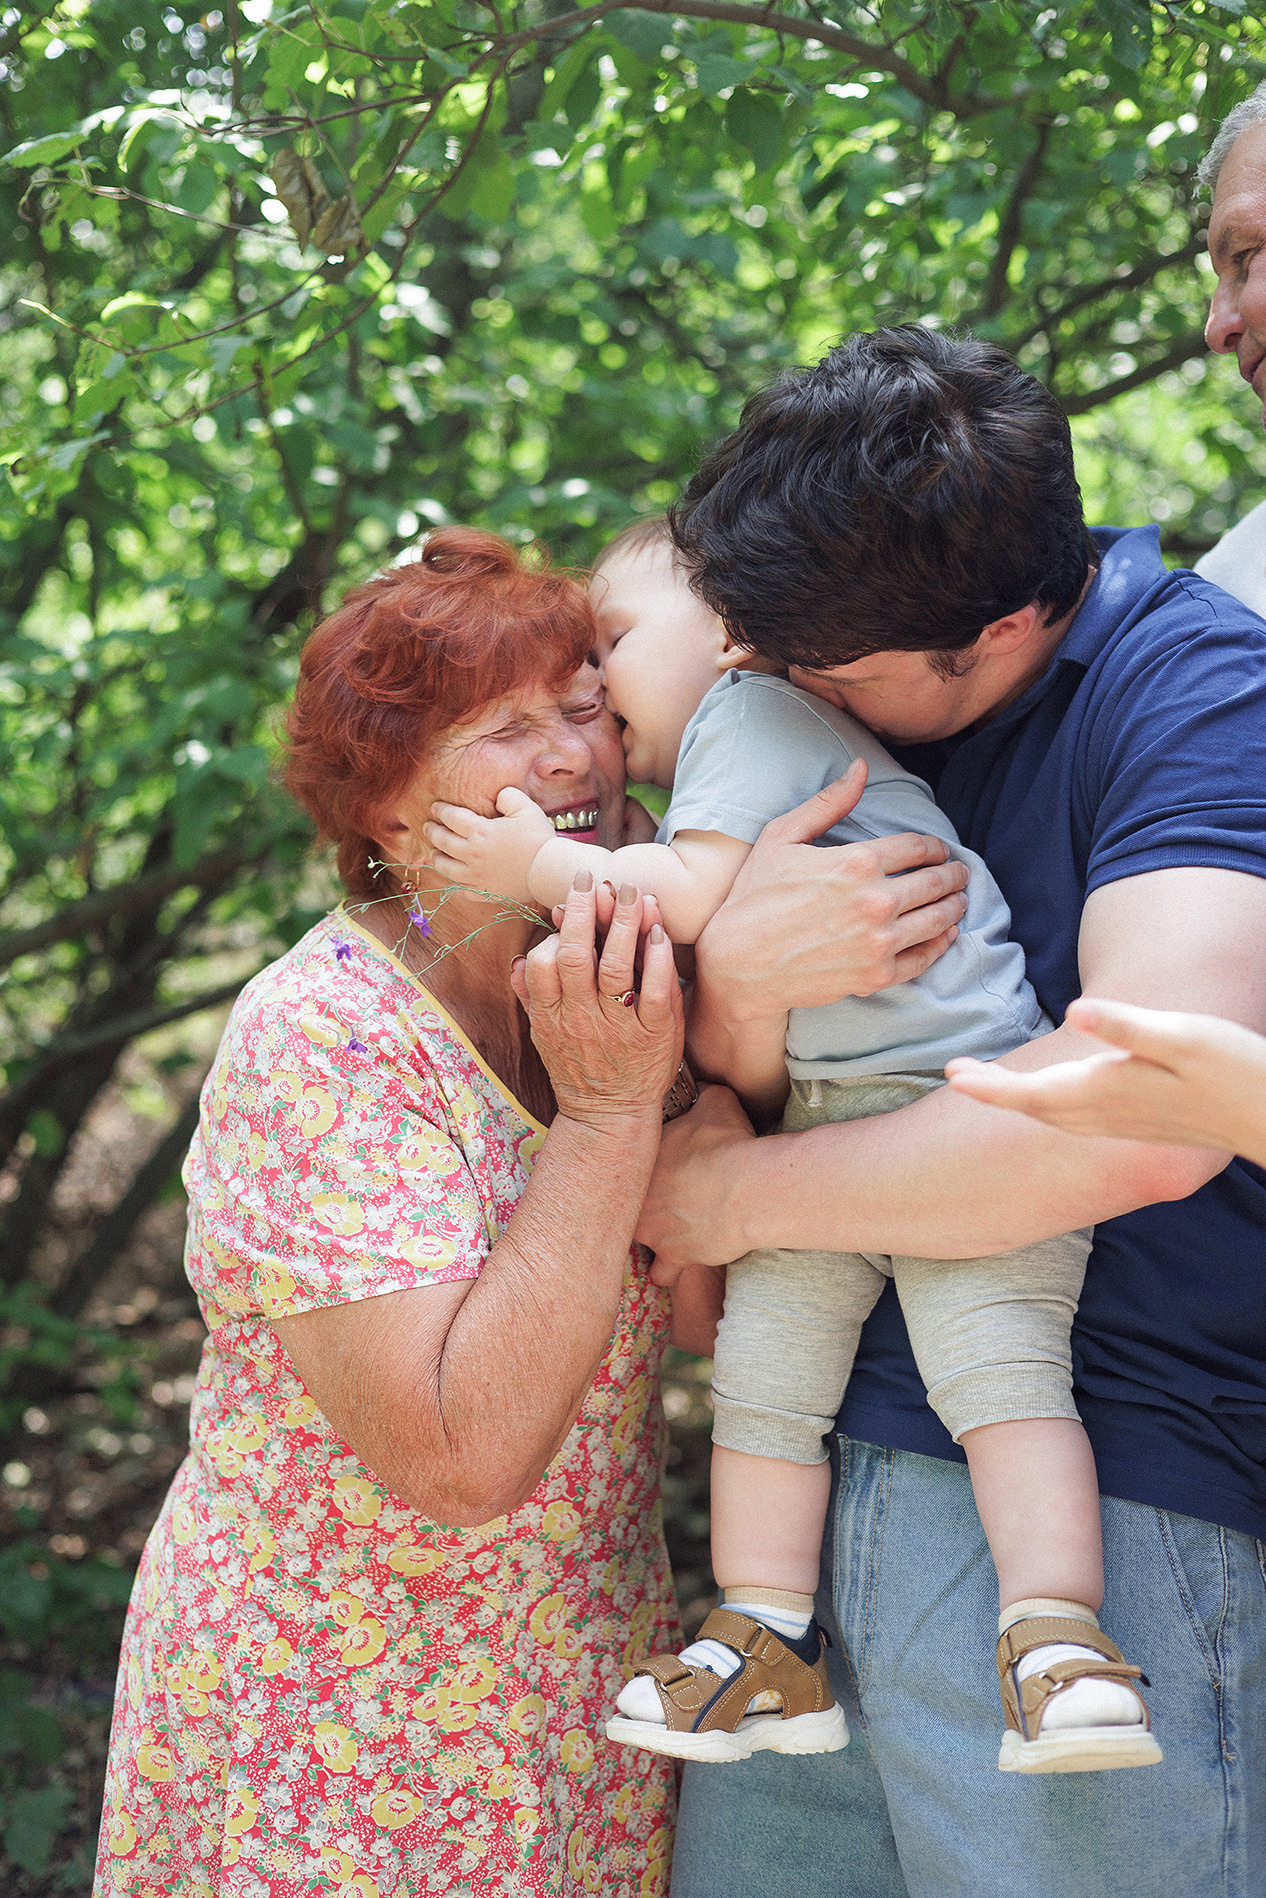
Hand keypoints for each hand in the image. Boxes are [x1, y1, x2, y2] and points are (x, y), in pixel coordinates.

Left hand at [426, 787, 553, 906]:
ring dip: (437, 858)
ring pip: (446, 868)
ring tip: (435, 853)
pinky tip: (455, 879)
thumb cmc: (538, 838)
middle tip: (427, 827)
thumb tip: (497, 796)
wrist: (549, 871)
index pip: (452, 818)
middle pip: (443, 842)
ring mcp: (476, 875)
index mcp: (480, 832)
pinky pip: (462, 889)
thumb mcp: (526, 807)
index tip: (435, 807)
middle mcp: (472, 854)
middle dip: (432, 832)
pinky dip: (455, 884)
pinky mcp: (484, 892)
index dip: (441, 810)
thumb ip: (508, 796)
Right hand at [511, 873, 683, 1131]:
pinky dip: (658, 961)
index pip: (544, 964)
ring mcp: (618, 1027)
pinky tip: (659, 934)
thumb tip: (521, 961)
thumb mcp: (544, 1035)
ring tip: (633, 893)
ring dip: (624, 926)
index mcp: (552, 1015)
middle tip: (595, 879)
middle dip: (585, 912)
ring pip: (617, 969)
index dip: (556, 932)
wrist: (609, 1116)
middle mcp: (581, 1018)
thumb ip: (532, 997)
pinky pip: (656, 994)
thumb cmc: (577, 1068)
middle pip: (578, 957)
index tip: (568, 904)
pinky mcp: (654, 1036)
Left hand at [635, 1084, 758, 1267]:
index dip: (633, 1168)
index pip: (618, 1165)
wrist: (746, 1188)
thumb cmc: (728, 1144)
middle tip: (654, 1196)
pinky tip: (671, 1266)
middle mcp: (636, 1198)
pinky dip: (666, 1271)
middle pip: (621, 1204)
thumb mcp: (715, 1103)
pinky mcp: (675, 1256)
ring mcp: (652, 1230)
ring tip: (660, 1230)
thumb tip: (704, 1084)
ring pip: (635, 1239)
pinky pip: (661, 1274)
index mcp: (638, 1161)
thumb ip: (703, 1093)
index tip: (648, 1167)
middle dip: (634, 1201)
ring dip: (647, 1235)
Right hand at [694, 758, 969, 1021]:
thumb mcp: (781, 837)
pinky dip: (941, 944)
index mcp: (857, 862)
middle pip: (935, 882)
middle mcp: (876, 901)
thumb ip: (828, 803)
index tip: (939, 850)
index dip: (934, 847)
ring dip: (955, 906)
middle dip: (953, 875)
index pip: (917, 847)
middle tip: (961, 873)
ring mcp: (879, 941)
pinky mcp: (877, 975)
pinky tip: (945, 935)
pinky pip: (924, 957)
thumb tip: (861, 768)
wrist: (737, 964)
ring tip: (959, 901)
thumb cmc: (754, 896)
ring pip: (938, 919)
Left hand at [946, 997, 1265, 1165]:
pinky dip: (1047, 1108)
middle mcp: (1107, 1115)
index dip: (989, 1087)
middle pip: (1034, 1107)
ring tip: (986, 1083)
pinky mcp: (1137, 1123)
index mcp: (1108, 1091)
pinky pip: (1074, 1120)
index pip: (1030, 1095)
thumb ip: (1127, 1027)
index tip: (952, 1076)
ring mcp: (1122, 1124)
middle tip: (955, 1073)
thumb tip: (1074, 1012)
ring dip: (1016, 1100)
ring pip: (1053, 1116)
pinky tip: (1048, 1098)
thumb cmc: (1232, 1067)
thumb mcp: (1182, 1036)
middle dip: (992, 1092)